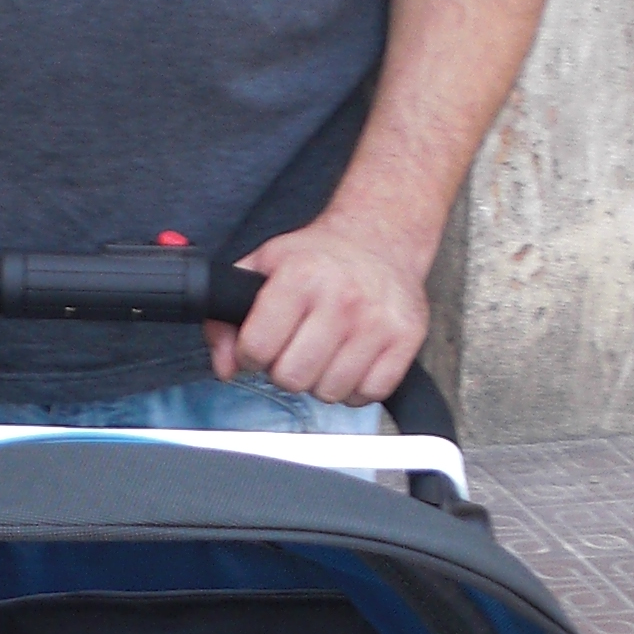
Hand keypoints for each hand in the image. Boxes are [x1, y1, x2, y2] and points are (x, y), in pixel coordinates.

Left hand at [205, 217, 428, 404]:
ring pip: (330, 392)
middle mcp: (342, 298)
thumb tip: (227, 368)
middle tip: (295, 349)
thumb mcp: (261, 268)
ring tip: (325, 351)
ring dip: (322, 380)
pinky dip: (356, 387)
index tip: (262, 345)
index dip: (252, 354)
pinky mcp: (406, 339)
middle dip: (286, 370)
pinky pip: (369, 394)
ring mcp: (377, 321)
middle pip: (293, 378)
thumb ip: (227, 316)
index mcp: (301, 277)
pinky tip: (352, 359)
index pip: (257, 349)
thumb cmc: (318, 258)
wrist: (379, 238)